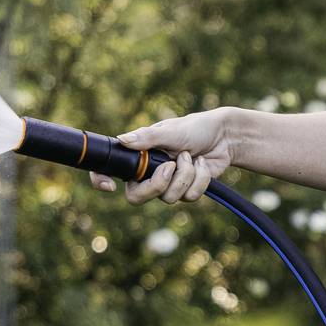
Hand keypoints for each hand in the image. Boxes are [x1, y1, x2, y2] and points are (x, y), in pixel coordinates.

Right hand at [92, 107, 237, 202]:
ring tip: (191, 156)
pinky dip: (200, 179)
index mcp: (139, 155)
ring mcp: (167, 184)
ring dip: (185, 175)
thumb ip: (148, 137)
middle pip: (137, 197)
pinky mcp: (186, 191)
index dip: (101, 180)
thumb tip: (122, 140)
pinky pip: (189, 197)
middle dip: (157, 185)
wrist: (224, 137)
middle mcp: (149, 172)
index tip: (109, 186)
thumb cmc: (194, 128)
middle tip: (171, 166)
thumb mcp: (171, 130)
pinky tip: (202, 164)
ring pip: (168, 198)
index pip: (110, 171)